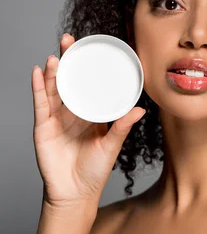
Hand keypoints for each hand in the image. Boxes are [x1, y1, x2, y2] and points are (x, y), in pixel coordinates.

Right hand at [32, 33, 145, 207]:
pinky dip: (38, 88)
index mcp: (89, 112)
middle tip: (69, 40)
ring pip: (53, 89)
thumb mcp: (111, 145)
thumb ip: (122, 127)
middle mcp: (71, 112)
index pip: (87, 84)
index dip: (87, 66)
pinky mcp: (43, 128)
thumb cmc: (94, 171)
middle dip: (68, 60)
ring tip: (57, 56)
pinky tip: (39, 72)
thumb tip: (140, 109)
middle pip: (68, 80)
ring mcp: (56, 118)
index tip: (90, 47)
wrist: (75, 194)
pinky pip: (40, 104)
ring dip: (54, 72)